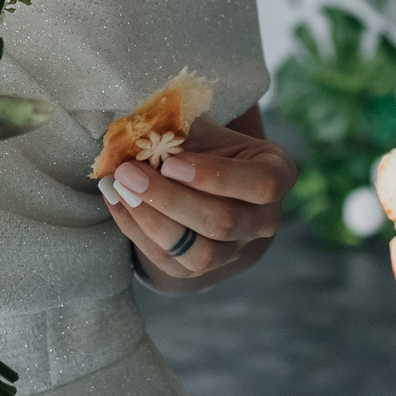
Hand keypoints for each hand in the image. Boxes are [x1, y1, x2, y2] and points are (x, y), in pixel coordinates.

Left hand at [102, 117, 293, 288]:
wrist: (201, 179)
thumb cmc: (205, 145)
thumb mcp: (202, 127)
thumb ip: (178, 125)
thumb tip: (136, 128)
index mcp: (277, 173)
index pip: (262, 183)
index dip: (215, 177)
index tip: (171, 162)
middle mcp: (266, 219)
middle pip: (224, 222)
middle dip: (170, 199)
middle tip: (128, 173)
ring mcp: (236, 250)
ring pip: (200, 253)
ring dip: (153, 222)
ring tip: (121, 190)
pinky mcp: (201, 270)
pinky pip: (171, 261)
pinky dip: (138, 232)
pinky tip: (118, 203)